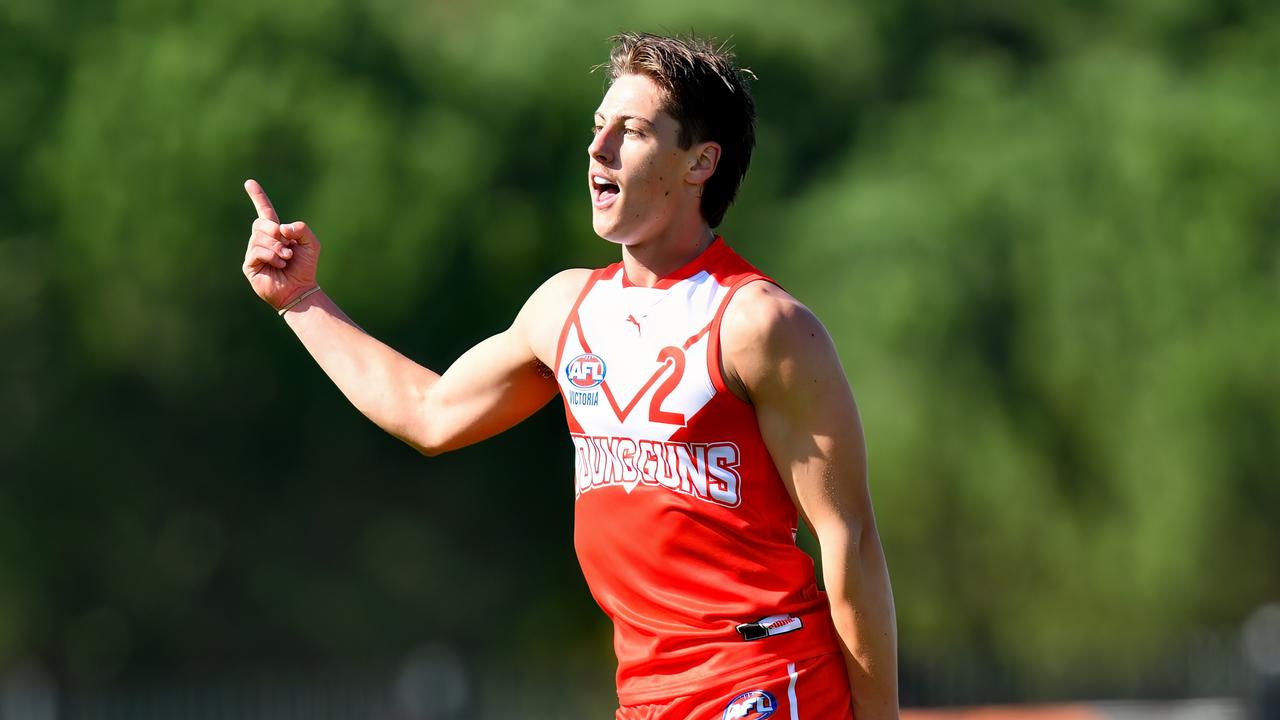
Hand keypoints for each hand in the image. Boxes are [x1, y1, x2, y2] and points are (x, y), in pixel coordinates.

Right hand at [241, 179, 320, 309]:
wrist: (300, 289)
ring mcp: (253, 252)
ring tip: (286, 259)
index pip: (264, 211)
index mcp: (275, 233)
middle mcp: (262, 240)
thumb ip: (301, 229)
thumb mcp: (311, 243)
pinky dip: (271, 256)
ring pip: (258, 238)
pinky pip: (256, 251)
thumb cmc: (305, 267)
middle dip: (274, 231)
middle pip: (260, 223)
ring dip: (277, 248)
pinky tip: (279, 265)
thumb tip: (281, 228)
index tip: (249, 182)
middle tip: (287, 245)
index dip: (258, 197)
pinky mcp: (249, 265)